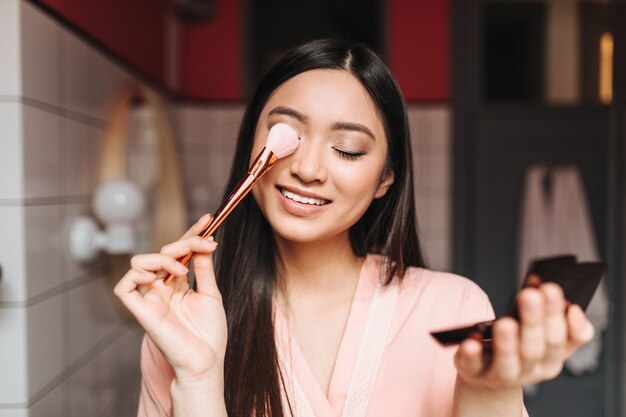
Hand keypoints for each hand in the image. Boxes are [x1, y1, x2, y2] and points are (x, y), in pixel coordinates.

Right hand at [114, 214, 226, 382]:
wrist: (206, 361)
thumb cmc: (209, 333)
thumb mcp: (210, 294)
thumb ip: (204, 269)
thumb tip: (205, 243)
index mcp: (177, 284)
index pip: (179, 252)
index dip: (191, 233)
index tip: (209, 218)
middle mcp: (161, 288)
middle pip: (163, 252)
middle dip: (185, 243)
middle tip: (206, 243)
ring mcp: (149, 298)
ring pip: (140, 262)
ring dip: (163, 257)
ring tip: (182, 268)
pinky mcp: (140, 310)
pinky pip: (124, 287)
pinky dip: (136, 275)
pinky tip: (156, 275)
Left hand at [455, 282, 594, 390]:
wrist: (489, 379)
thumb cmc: (517, 348)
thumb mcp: (538, 333)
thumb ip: (544, 311)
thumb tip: (538, 282)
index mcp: (553, 356)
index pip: (568, 341)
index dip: (571, 323)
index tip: (564, 300)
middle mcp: (532, 369)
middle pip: (537, 348)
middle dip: (534, 320)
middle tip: (530, 295)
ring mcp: (504, 376)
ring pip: (509, 363)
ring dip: (508, 343)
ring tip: (505, 324)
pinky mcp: (476, 374)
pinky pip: (474, 366)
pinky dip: (473, 355)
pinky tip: (471, 342)